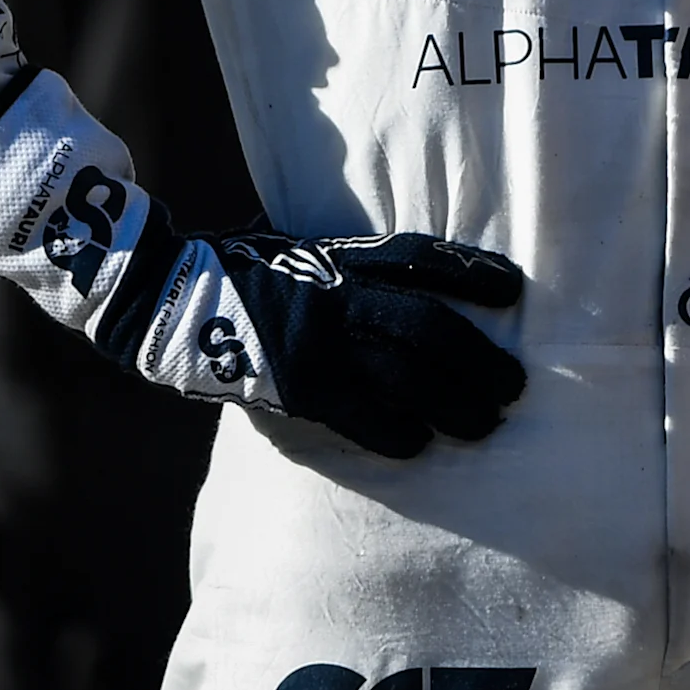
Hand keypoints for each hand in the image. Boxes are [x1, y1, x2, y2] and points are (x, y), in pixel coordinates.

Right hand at [191, 231, 527, 458]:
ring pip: (408, 377)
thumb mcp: (304, 245)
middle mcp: (341, 298)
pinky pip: (361, 415)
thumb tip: (400, 264)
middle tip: (513, 385)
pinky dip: (396, 432)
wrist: (175, 297)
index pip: (422, 259)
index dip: (473, 274)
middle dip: (479, 360)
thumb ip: (350, 255)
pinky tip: (421, 444)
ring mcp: (322, 343)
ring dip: (454, 404)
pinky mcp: (300, 386)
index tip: (514, 290)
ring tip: (485, 424)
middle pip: (431, 328)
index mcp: (345, 258)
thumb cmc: (246, 270)